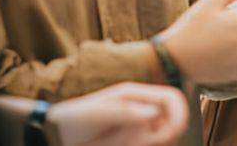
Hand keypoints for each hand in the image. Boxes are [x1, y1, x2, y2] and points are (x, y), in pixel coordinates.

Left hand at [45, 82, 187, 145]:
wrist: (56, 134)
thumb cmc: (74, 119)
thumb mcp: (98, 114)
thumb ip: (126, 112)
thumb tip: (155, 112)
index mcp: (135, 95)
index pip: (171, 99)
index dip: (180, 113)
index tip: (174, 131)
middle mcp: (141, 109)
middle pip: (172, 120)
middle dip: (167, 134)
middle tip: (145, 144)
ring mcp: (138, 126)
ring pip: (162, 136)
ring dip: (153, 143)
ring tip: (124, 144)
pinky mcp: (133, 141)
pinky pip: (150, 144)